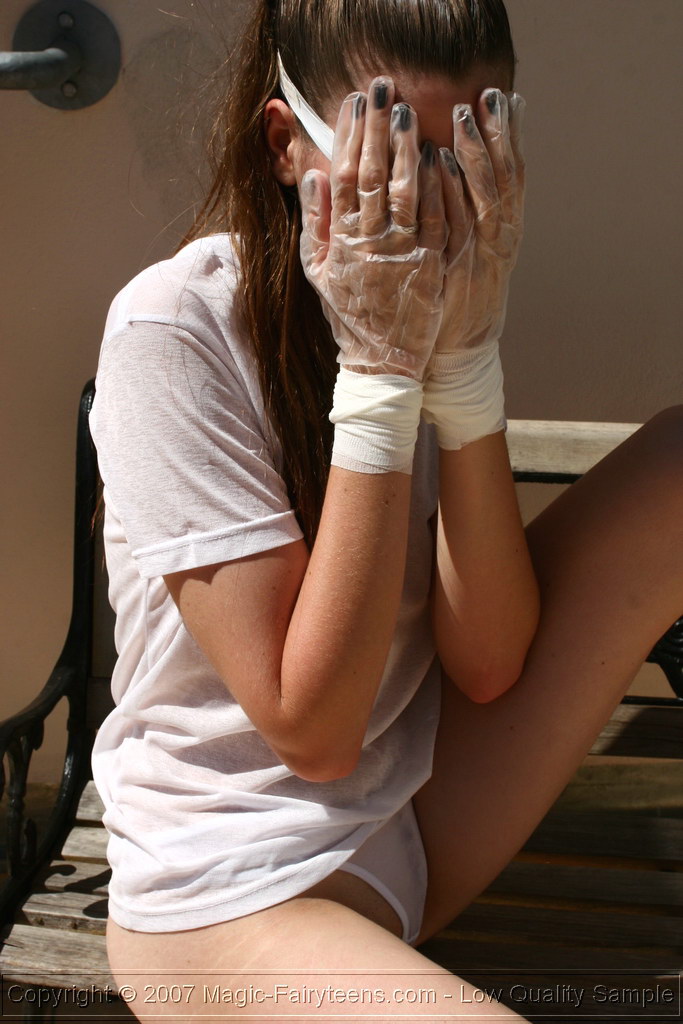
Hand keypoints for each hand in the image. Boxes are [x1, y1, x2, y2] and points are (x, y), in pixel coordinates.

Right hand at [299, 79, 448, 380]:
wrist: (382, 361)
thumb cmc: (348, 315)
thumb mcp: (317, 272)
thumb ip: (314, 223)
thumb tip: (314, 175)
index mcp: (340, 242)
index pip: (341, 178)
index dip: (347, 136)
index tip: (354, 102)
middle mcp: (370, 243)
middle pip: (371, 174)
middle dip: (377, 128)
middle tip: (383, 88)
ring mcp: (403, 253)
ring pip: (405, 191)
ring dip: (407, 148)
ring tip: (408, 111)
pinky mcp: (431, 265)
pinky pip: (435, 218)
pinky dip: (438, 185)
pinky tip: (440, 155)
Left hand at [433, 88, 525, 357]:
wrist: (450, 359)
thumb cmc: (452, 307)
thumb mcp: (468, 261)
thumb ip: (470, 221)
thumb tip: (461, 175)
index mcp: (503, 237)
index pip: (512, 178)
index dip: (510, 139)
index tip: (505, 100)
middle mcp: (497, 243)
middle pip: (505, 179)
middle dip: (497, 135)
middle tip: (488, 95)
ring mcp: (478, 257)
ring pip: (483, 197)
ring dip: (475, 152)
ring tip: (465, 114)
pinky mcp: (454, 272)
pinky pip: (452, 224)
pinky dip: (448, 192)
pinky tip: (440, 162)